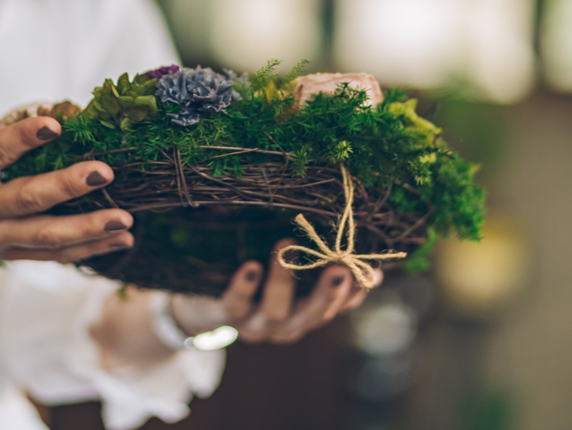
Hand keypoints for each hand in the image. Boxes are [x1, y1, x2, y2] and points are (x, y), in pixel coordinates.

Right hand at [0, 69, 133, 272]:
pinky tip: (123, 238)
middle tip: (105, 172)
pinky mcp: (10, 253)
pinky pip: (53, 255)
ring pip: (46, 237)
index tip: (56, 122)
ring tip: (126, 219)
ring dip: (88, 229)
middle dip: (67, 187)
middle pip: (27, 201)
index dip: (22, 139)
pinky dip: (88, 249)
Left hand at [170, 239, 381, 344]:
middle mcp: (284, 325)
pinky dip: (243, 287)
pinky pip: (235, 304)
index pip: (338, 307)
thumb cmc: (255, 282)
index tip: (370, 273)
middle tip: (340, 268)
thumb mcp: (290, 276)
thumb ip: (318, 267)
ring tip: (287, 246)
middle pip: (312, 316)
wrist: (201, 304)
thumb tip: (365, 259)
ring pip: (275, 311)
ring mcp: (254, 324)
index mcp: (305, 314)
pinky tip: (250, 266)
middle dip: (328, 294)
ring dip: (283, 280)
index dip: (355, 294)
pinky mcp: (224, 315)